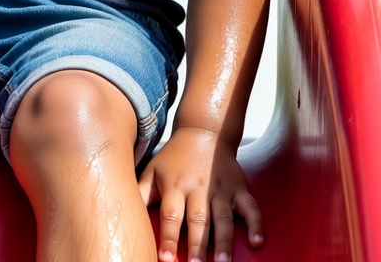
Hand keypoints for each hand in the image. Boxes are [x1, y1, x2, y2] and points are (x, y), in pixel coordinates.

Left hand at [137, 127, 262, 261]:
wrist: (202, 132)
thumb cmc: (174, 158)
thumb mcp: (153, 170)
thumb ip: (141, 192)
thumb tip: (123, 211)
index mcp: (175, 186)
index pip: (171, 215)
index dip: (168, 237)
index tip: (165, 259)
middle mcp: (198, 188)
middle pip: (198, 220)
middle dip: (197, 245)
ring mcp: (220, 188)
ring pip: (223, 217)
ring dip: (224, 241)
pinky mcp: (239, 188)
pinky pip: (250, 207)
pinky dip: (256, 224)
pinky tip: (257, 242)